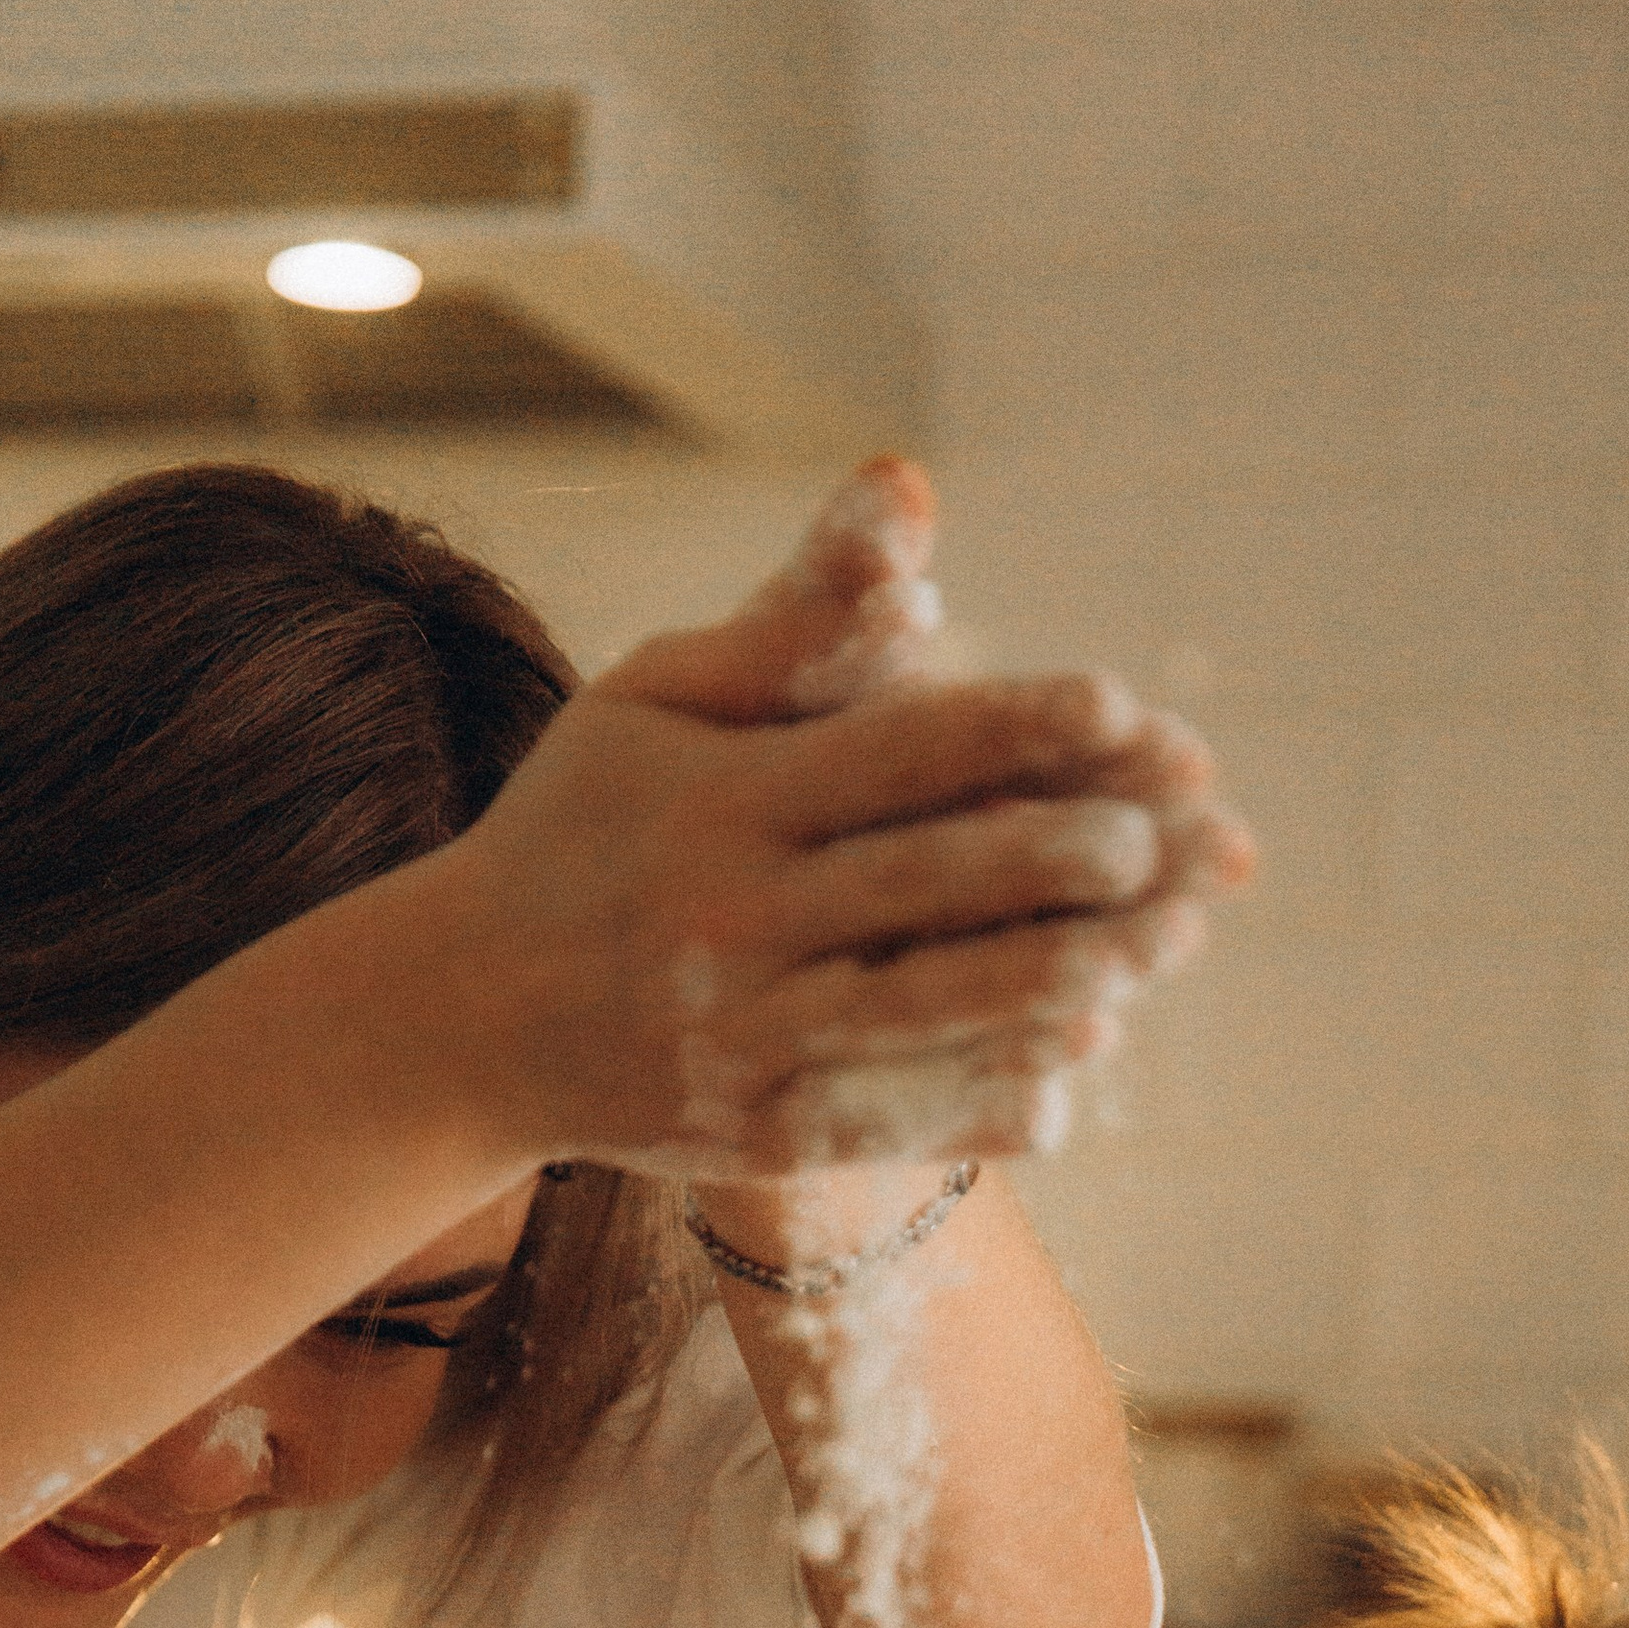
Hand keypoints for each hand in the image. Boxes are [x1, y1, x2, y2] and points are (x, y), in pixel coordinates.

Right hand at [444, 460, 1251, 1181]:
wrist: (459, 1017)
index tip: (1123, 711)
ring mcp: (741, 1033)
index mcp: (720, 796)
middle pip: (931, 879)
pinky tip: (1076, 1075)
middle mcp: (731, 914)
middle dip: (1066, 856)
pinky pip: (888, 1116)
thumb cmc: (580, 830)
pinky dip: (985, 1097)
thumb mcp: (658, 697)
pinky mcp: (751, 1133)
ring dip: (1057, 976)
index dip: (1018, 728)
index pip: (896, 750)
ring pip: (927, 1004)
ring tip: (1160, 946)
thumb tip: (914, 495)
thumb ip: (798, 617)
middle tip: (1169, 837)